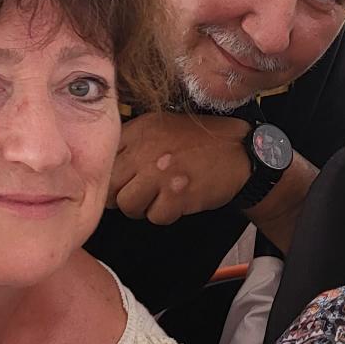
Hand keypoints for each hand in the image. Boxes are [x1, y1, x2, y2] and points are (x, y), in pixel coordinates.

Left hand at [109, 113, 250, 224]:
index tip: (124, 180)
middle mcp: (146, 150)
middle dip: (122, 195)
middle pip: (110, 186)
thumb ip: (132, 142)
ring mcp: (161, 173)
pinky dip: (166, 214)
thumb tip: (105, 168)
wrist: (240, 151)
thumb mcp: (161, 126)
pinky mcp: (178, 195)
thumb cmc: (200, 142)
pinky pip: (155, 217)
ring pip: (128, 205)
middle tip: (139, 194)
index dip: (113, 175)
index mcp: (140, 130)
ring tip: (159, 198)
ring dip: (142, 208)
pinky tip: (178, 201)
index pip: (104, 160)